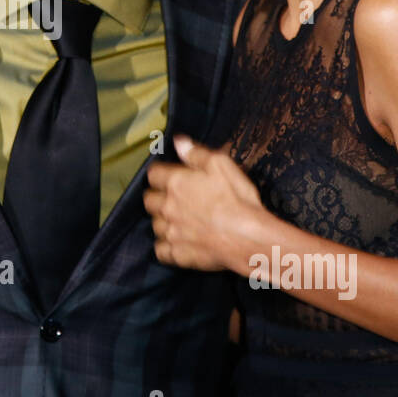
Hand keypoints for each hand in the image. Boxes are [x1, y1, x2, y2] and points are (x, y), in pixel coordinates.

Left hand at [143, 135, 268, 272]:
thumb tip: (178, 142)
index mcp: (176, 183)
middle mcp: (168, 207)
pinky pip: (161, 250)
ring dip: (163, 221)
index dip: (160, 173)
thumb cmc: (238, 200)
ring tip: (179, 221)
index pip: (153, 174)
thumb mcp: (222, 165)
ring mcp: (171, 232)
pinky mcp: (177, 254)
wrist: (248, 238)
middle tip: (173, 198)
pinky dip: (166, 246)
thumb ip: (196, 154)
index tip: (168, 175)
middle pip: (149, 200)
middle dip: (158, 197)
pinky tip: (177, 242)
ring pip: (155, 225)